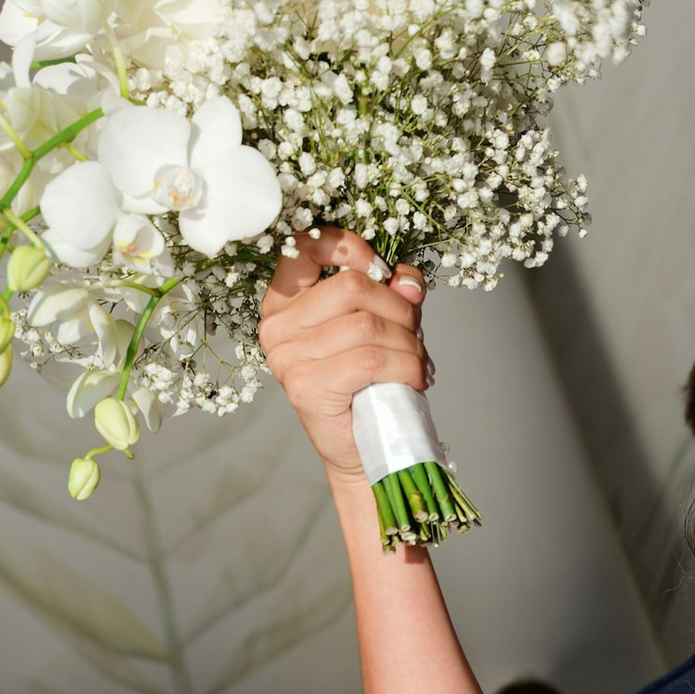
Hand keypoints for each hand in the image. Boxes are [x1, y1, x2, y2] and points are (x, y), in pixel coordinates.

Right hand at [259, 229, 428, 482]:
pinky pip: (371, 359)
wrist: (363, 447)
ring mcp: (287, 356)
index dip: (349, 246)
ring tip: (417, 362)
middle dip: (398, 308)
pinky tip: (414, 378)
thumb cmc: (369, 383)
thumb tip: (408, 280)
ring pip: (367, 325)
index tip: (380, 268)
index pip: (304, 246)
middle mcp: (277, 326)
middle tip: (414, 333)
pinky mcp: (307, 386)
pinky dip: (406, 366)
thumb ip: (390, 295)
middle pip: (351, 286)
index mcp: (285, 302)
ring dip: (408, 344)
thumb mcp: (380, 326)